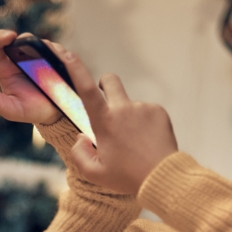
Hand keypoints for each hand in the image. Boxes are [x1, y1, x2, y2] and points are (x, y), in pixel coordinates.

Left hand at [0, 30, 62, 124]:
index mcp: (4, 68)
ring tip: (51, 68)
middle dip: (27, 41)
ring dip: (45, 50)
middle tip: (37, 53)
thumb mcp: (11, 110)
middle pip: (20, 39)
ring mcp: (37, 57)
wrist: (54, 114)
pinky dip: (58, 54)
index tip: (10, 36)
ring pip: (39, 42)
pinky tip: (60, 68)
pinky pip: (56, 48)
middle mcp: (20, 58)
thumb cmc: (29, 111)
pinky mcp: (53, 57)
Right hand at [54, 49, 177, 194]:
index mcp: (104, 122)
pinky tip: (148, 141)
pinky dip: (144, 124)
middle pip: (110, 81)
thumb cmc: (127, 177)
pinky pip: (146, 112)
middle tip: (106, 103)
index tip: (67, 53)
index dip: (76, 69)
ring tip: (135, 144)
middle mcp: (123, 109)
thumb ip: (79, 154)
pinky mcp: (158, 111)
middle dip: (104, 85)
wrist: (164, 178)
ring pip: (129, 105)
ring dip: (128, 118)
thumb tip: (81, 138)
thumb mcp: (94, 174)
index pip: (86, 90)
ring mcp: (143, 108)